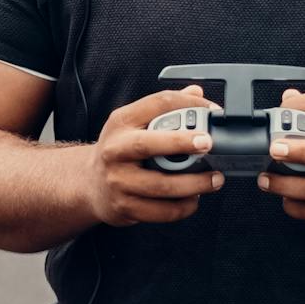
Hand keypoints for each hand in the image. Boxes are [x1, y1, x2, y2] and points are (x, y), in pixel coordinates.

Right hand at [84, 86, 225, 226]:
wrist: (90, 183)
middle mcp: (115, 150)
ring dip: (194, 184)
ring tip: (214, 180)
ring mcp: (118, 181)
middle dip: (182, 143)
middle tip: (209, 143)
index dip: (187, 105)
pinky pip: (161, 212)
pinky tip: (194, 199)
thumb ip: (164, 108)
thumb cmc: (120, 149)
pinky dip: (183, 207)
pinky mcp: (125, 207)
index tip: (211, 111)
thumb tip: (196, 92)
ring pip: (161, 186)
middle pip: (149, 144)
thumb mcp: (134, 122)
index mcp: (121, 122)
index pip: (156, 104)